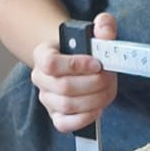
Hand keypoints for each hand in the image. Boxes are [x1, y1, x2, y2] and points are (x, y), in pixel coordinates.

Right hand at [30, 12, 118, 132]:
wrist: (76, 64)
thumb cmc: (84, 49)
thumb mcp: (94, 32)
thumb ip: (103, 25)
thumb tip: (105, 28)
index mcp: (43, 54)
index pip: (50, 63)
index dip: (75, 65)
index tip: (96, 64)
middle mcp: (39, 77)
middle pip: (64, 87)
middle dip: (93, 83)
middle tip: (109, 77)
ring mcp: (46, 98)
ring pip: (67, 105)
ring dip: (94, 99)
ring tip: (107, 90)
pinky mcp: (55, 116)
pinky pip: (64, 124)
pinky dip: (84, 118)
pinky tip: (98, 108)